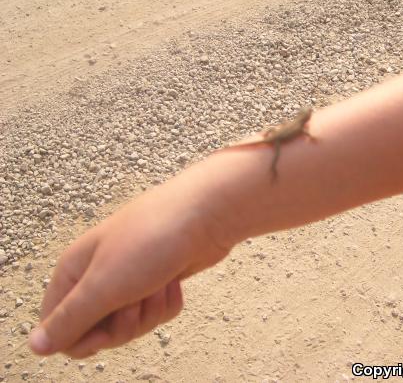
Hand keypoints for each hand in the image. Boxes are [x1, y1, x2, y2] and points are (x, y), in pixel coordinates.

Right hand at [29, 175, 230, 357]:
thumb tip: (37, 346)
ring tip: (158, 282)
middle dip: (124, 324)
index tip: (104, 326)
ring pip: (132, 325)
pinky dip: (168, 303)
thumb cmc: (152, 240)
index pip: (59, 329)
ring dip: (150, 311)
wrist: (206, 215)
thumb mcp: (103, 285)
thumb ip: (68, 319)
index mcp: (74, 271)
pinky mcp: (158, 281)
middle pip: (100, 332)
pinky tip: (174, 280)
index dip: (82, 337)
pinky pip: (158, 314)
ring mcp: (131, 278)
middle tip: (136, 298)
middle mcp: (99, 275)